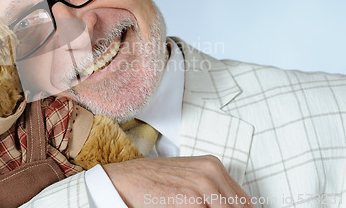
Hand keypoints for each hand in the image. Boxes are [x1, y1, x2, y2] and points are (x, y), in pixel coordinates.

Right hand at [103, 155, 252, 207]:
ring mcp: (203, 185)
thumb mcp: (187, 178)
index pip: (244, 201)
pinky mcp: (191, 200)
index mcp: (213, 165)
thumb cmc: (153, 181)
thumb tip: (233, 206)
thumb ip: (212, 190)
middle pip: (238, 207)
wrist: (125, 180)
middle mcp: (211, 172)